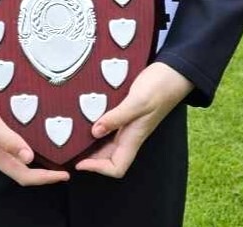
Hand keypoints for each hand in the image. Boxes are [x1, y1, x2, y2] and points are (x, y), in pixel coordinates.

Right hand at [0, 96, 69, 186]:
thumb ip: (7, 139)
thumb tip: (30, 158)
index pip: (23, 175)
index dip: (44, 178)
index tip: (65, 175)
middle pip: (23, 171)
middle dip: (44, 173)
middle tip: (64, 168)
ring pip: (19, 160)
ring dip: (37, 161)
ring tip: (55, 154)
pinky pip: (15, 146)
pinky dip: (29, 147)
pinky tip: (37, 137)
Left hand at [74, 63, 192, 178]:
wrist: (173, 72)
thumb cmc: (159, 87)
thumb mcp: (137, 101)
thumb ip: (117, 117)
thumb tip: (95, 132)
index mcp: (134, 137)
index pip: (117, 167)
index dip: (98, 169)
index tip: (80, 162)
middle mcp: (130, 134)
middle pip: (109, 157)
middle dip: (90, 158)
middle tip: (69, 150)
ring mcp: (129, 123)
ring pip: (108, 142)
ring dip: (92, 143)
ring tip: (73, 136)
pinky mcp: (127, 111)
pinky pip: (110, 125)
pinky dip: (98, 125)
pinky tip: (87, 116)